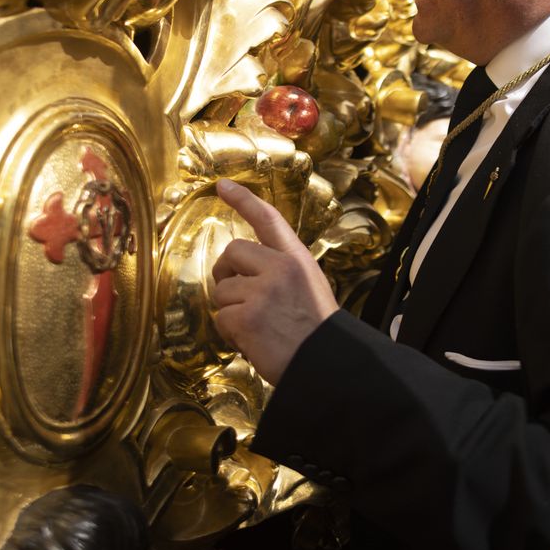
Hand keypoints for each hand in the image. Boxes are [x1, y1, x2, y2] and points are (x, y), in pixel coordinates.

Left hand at [211, 178, 338, 382]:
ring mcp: (262, 291)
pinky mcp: (247, 316)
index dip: (244, 199)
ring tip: (258, 328)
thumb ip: (280, 272)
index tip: (223, 186)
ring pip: (222, 290)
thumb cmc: (317, 332)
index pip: (268, 219)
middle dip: (228, 274)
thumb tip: (242, 273)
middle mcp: (279, 268)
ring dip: (232, 311)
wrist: (328, 364)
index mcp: (297, 259)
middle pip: (231, 252)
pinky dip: (231, 334)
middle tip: (240, 298)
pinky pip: (221, 318)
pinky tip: (253, 342)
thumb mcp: (310, 287)